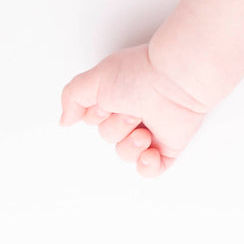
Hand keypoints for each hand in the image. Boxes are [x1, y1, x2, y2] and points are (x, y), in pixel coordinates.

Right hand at [59, 44, 207, 177]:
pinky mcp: (169, 144)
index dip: (97, 115)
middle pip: (109, 136)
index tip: (107, 103)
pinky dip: (147, 167)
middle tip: (132, 110)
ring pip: (127, 154)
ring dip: (131, 146)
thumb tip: (66, 120)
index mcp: (118, 95)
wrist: (177, 81)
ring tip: (145, 131)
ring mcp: (153, 128)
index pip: (95, 118)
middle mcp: (134, 111)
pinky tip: (150, 153)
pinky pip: (153, 169)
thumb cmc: (140, 74)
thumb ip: (73, 96)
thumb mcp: (96, 78)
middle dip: (116, 127)